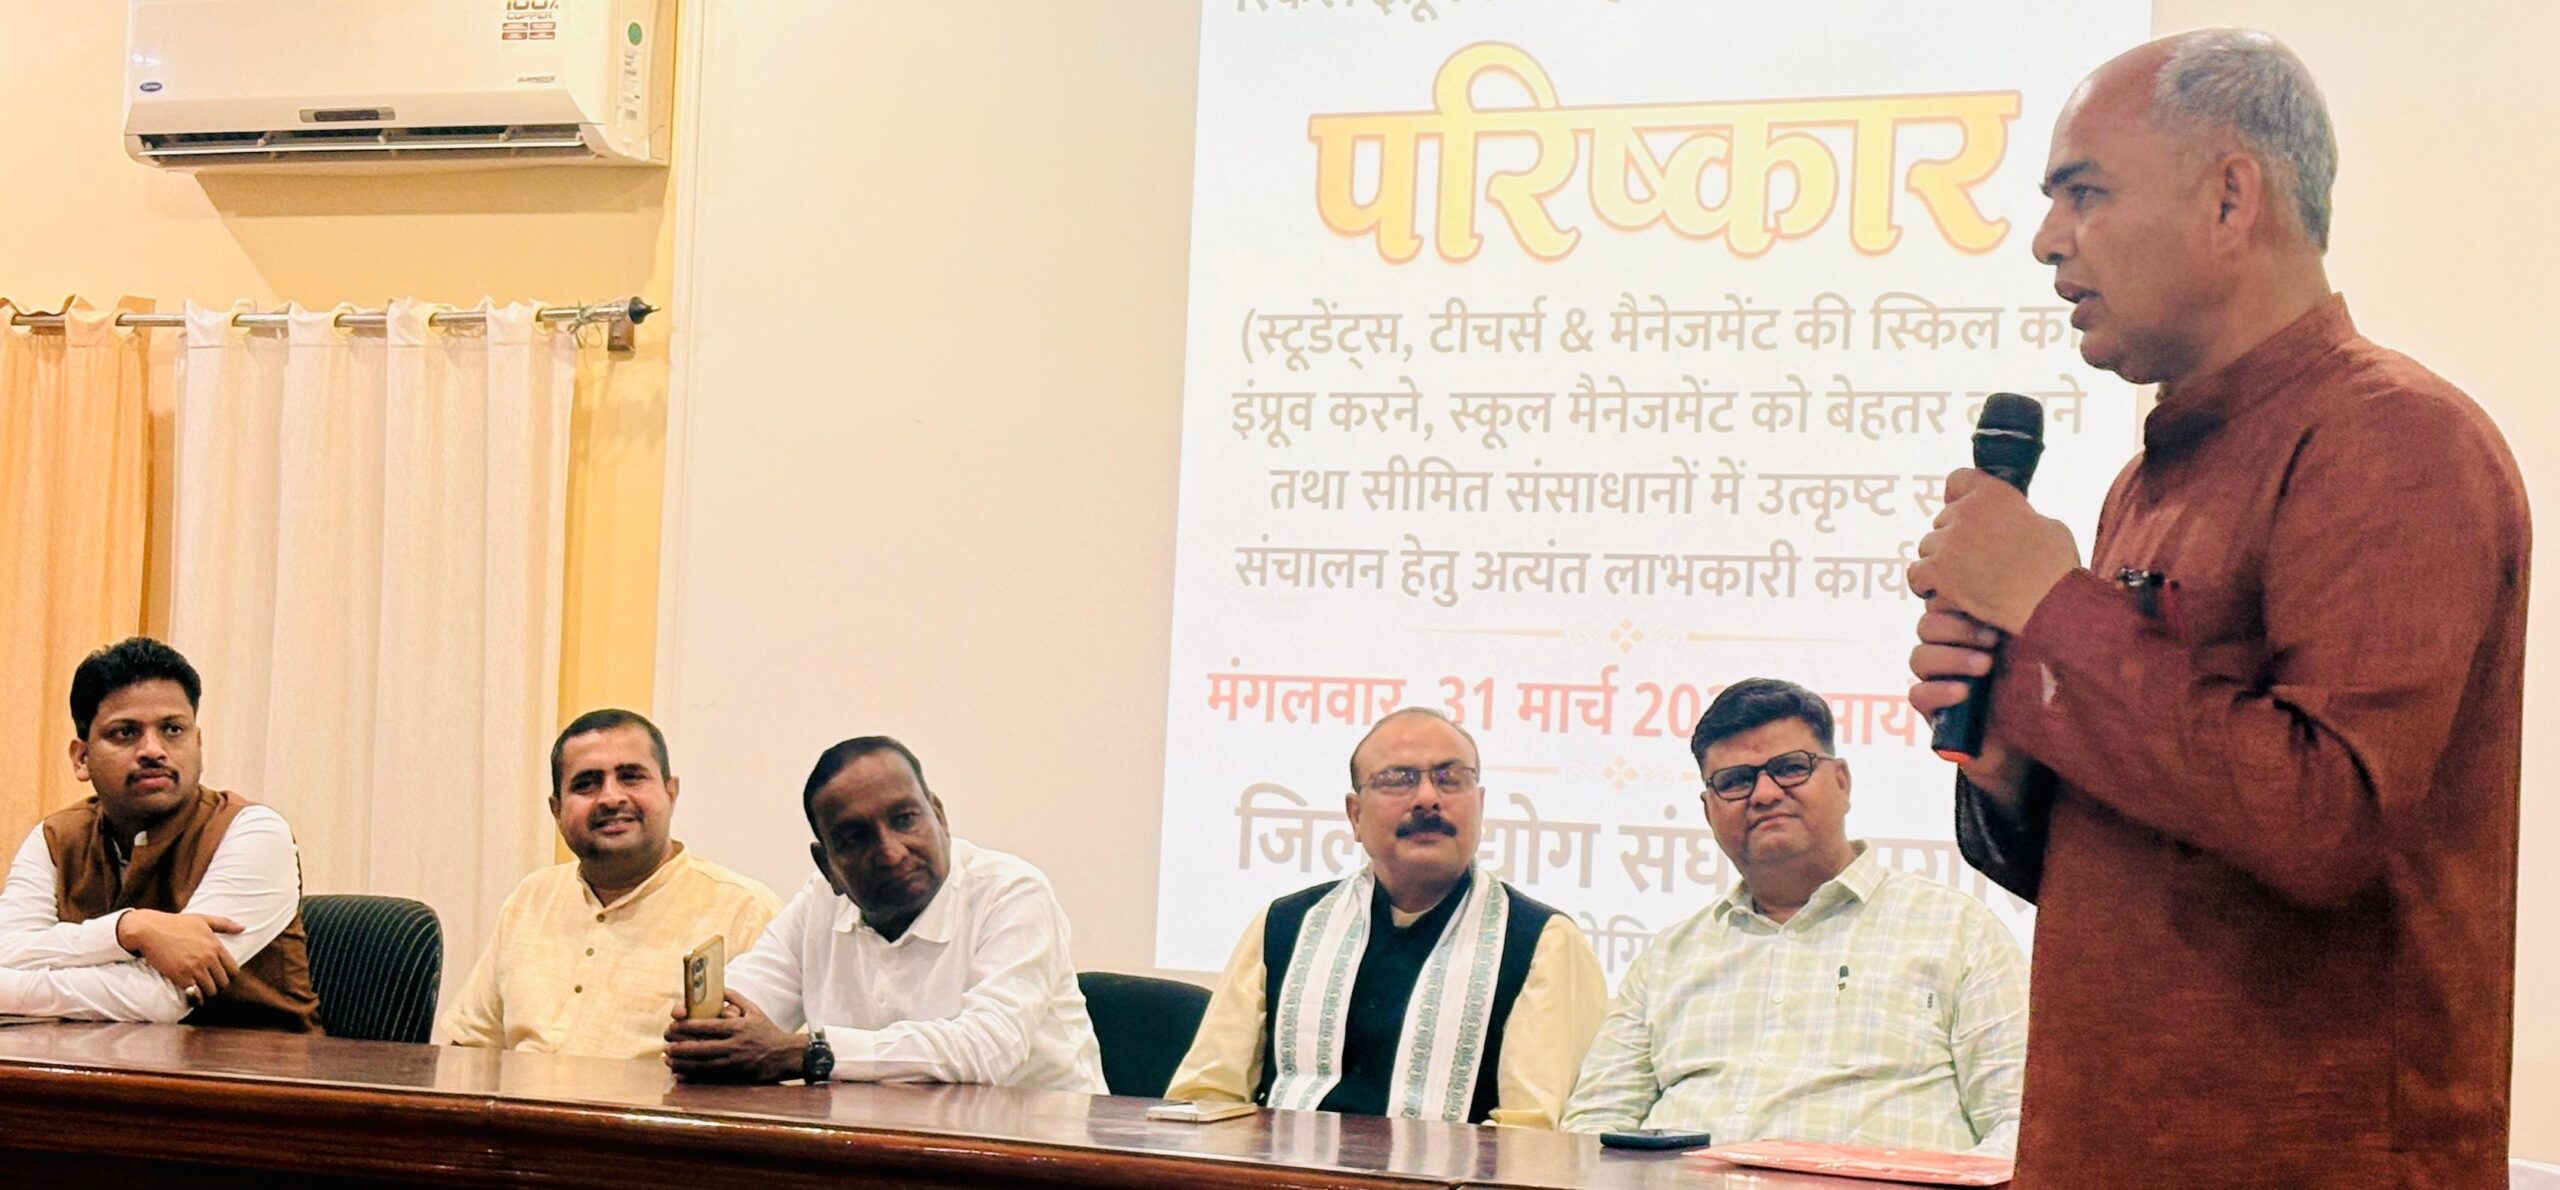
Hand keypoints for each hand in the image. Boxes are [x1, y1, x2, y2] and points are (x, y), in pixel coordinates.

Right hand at [115, 909, 243, 1004]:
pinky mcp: (180, 977)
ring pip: (211, 990)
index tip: (220, 975)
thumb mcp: (202, 919)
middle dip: (218, 984)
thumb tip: (243, 928)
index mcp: (216, 946)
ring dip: (206, 991)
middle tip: (209, 983)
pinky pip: (195, 994)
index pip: (233, 970)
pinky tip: (192, 994)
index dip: (228, 975)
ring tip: (201, 988)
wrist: (149, 930)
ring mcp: (194, 968)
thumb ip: (224, 924)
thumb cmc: (175, 923)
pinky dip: (195, 996)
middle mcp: (208, 958)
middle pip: (223, 982)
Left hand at [665, 991, 804, 1082]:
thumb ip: (734, 997)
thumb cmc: (767, 1030)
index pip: (707, 1027)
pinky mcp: (735, 1076)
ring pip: (702, 1064)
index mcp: (737, 1027)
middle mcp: (734, 1045)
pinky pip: (709, 1076)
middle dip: (680, 1047)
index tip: (673, 1025)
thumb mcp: (753, 1010)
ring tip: (668, 1059)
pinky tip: (679, 1074)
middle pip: (701, 1047)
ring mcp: (734, 1063)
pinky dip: (692, 1076)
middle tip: (665, 1045)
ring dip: (682, 1062)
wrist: (786, 1055)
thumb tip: (717, 988)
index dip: (687, 1027)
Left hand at [1907, 468, 2080, 634]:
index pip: (1957, 480)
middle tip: (1972, 562)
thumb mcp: (2047, 525)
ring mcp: (1949, 540)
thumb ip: (2019, 516)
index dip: (1957, 498)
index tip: (1961, 512)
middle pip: (1942, 522)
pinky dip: (1925, 584)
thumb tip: (2015, 522)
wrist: (2048, 600)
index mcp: (1993, 493)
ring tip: (1962, 582)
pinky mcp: (1938, 570)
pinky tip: (1939, 592)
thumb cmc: (2056, 568)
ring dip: (1940, 563)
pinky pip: (1916, 574)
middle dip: (1954, 540)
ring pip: (1928, 548)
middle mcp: (1966, 510)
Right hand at [1908, 599, 2034, 800]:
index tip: (1988, 605)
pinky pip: (1917, 694)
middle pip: (1927, 625)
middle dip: (1959, 629)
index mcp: (1966, 627)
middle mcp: (1945, 649)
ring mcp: (1935, 679)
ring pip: (1919, 657)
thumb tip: (2031, 591)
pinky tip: (1963, 693)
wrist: (2027, 741)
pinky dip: (1939, 691)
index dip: (1954, 599)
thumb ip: (2018, 623)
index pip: (1941, 601)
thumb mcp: (2029, 650)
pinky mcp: (1930, 710)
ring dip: (1952, 659)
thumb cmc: (2032, 688)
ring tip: (1985, 666)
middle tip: (1993, 640)